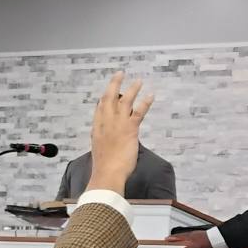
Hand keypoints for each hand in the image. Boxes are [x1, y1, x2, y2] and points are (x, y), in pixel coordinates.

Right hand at [86, 71, 152, 193]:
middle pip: (109, 97)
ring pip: (125, 100)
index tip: (107, 92)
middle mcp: (105, 122)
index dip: (104, 99)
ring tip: (139, 80)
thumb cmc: (104, 168)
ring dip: (132, 89)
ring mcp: (117, 124)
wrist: (107, 173)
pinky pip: (139, 111)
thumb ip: (105, 144)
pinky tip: (150, 95)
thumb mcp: (100, 152)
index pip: (100, 108)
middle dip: (114, 84)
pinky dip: (145, 102)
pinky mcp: (130, 128)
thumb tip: (110, 145)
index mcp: (97, 128)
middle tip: (119, 74)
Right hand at [166, 230, 210, 247]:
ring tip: (178, 241)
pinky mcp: (200, 236)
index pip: (178, 237)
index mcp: (188, 236)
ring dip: (181, 238)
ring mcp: (196, 234)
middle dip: (175, 237)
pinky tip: (189, 242)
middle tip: (170, 239)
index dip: (172, 238)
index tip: (166, 238)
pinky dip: (187, 239)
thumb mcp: (195, 247)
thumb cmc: (205, 241)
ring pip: (186, 236)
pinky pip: (191, 237)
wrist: (214, 238)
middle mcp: (191, 234)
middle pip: (181, 235)